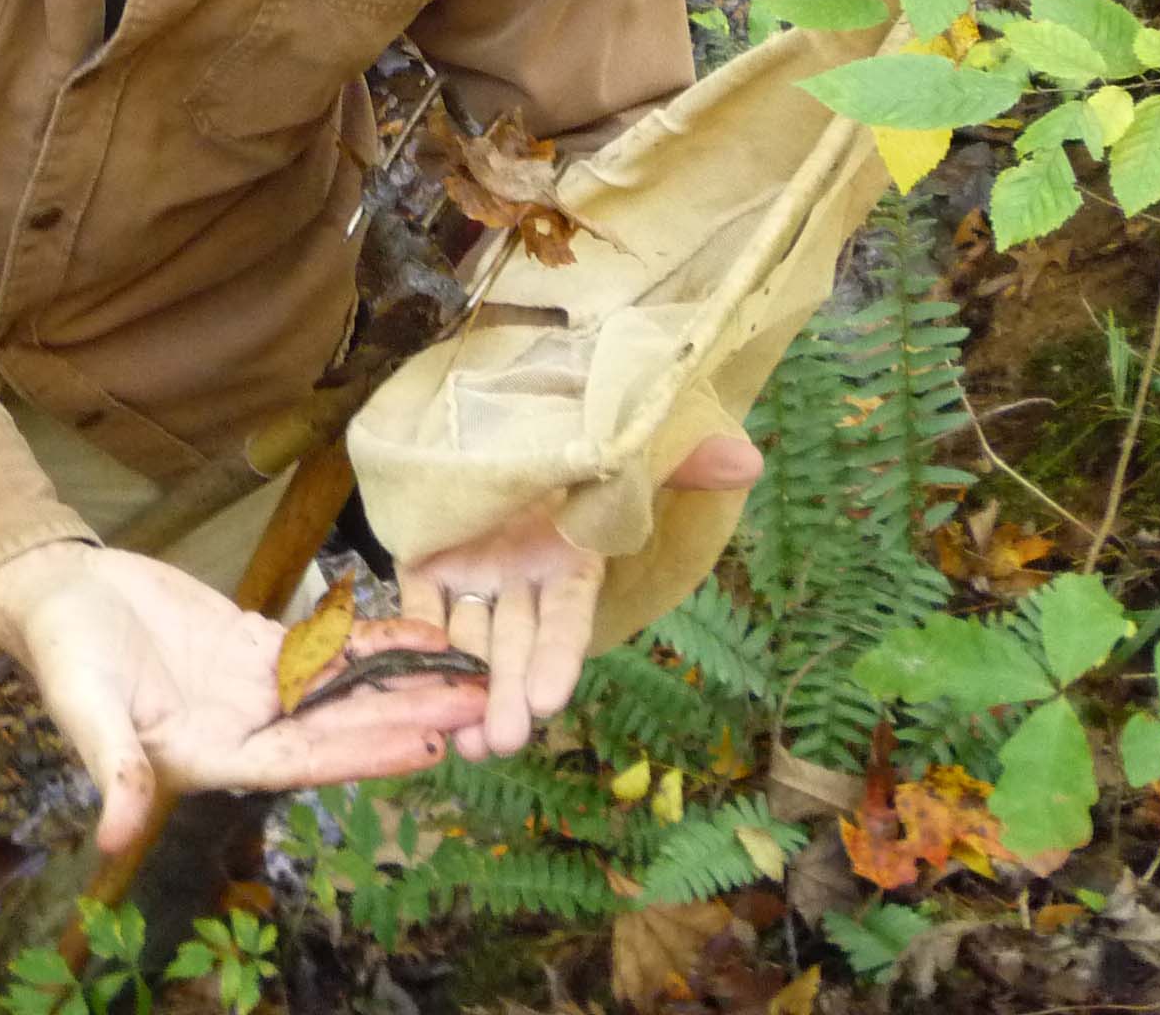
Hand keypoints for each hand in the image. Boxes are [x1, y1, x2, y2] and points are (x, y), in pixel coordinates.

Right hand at [0, 541, 486, 854]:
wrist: (58, 591)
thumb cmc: (64, 651)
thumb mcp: (84, 706)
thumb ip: (109, 766)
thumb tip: (112, 836)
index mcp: (210, 757)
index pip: (303, 763)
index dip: (365, 755)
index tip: (428, 748)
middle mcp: (243, 730)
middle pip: (340, 728)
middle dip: (409, 718)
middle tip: (483, 708)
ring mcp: (253, 687)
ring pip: (341, 689)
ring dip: (402, 683)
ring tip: (469, 676)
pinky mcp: (253, 645)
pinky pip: (322, 648)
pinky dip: (369, 641)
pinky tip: (419, 634)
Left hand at [397, 432, 763, 761]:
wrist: (497, 417)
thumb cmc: (571, 444)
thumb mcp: (623, 450)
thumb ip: (678, 458)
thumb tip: (749, 458)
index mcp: (571, 561)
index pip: (569, 615)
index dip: (561, 655)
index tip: (552, 699)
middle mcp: (523, 579)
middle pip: (517, 644)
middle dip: (511, 694)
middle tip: (499, 743)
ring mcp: (474, 573)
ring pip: (469, 640)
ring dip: (463, 688)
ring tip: (458, 741)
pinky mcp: (427, 561)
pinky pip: (419, 605)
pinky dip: (413, 638)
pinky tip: (410, 676)